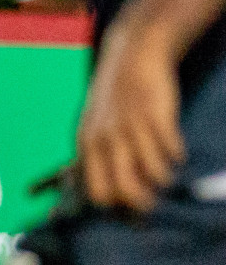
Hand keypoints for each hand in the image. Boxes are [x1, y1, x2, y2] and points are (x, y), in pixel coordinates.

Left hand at [77, 20, 185, 211]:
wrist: (131, 58)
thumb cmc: (112, 100)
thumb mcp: (92, 127)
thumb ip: (95, 156)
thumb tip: (105, 193)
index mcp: (88, 144)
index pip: (97, 190)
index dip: (115, 204)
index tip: (127, 207)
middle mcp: (108, 138)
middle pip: (124, 188)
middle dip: (142, 202)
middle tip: (153, 203)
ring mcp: (132, 127)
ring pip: (153, 173)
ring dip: (164, 180)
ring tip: (167, 175)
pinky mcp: (157, 115)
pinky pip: (172, 150)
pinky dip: (177, 157)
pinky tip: (177, 154)